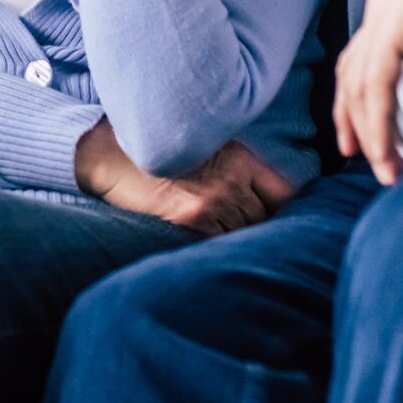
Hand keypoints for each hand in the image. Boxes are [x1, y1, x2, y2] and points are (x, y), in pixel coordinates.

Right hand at [74, 120, 291, 233]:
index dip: (287, 214)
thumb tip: (263, 202)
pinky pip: (218, 244)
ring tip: (234, 254)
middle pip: (266, 220)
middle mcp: (232, 179)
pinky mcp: (191, 218)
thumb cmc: (162, 153)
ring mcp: (213, 200)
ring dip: (239, 244)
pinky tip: (213, 254)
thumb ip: (239, 171)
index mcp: (242, 160)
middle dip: (261, 233)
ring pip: (243, 236)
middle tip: (258, 247)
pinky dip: (217, 249)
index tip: (283, 225)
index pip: (285, 195)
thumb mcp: (209, 148)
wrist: (115, 156)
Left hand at [333, 0, 402, 183]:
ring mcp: (383, 19)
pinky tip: (384, 146)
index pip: (363, 65)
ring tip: (383, 167)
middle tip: (364, 160)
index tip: (365, 139)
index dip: (360, 103)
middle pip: (351, 78)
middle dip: (354, 122)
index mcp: (392, 13)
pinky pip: (375, 83)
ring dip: (369, 132)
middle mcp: (379, 14)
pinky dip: (377, 119)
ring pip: (360, 88)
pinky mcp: (395, 26)